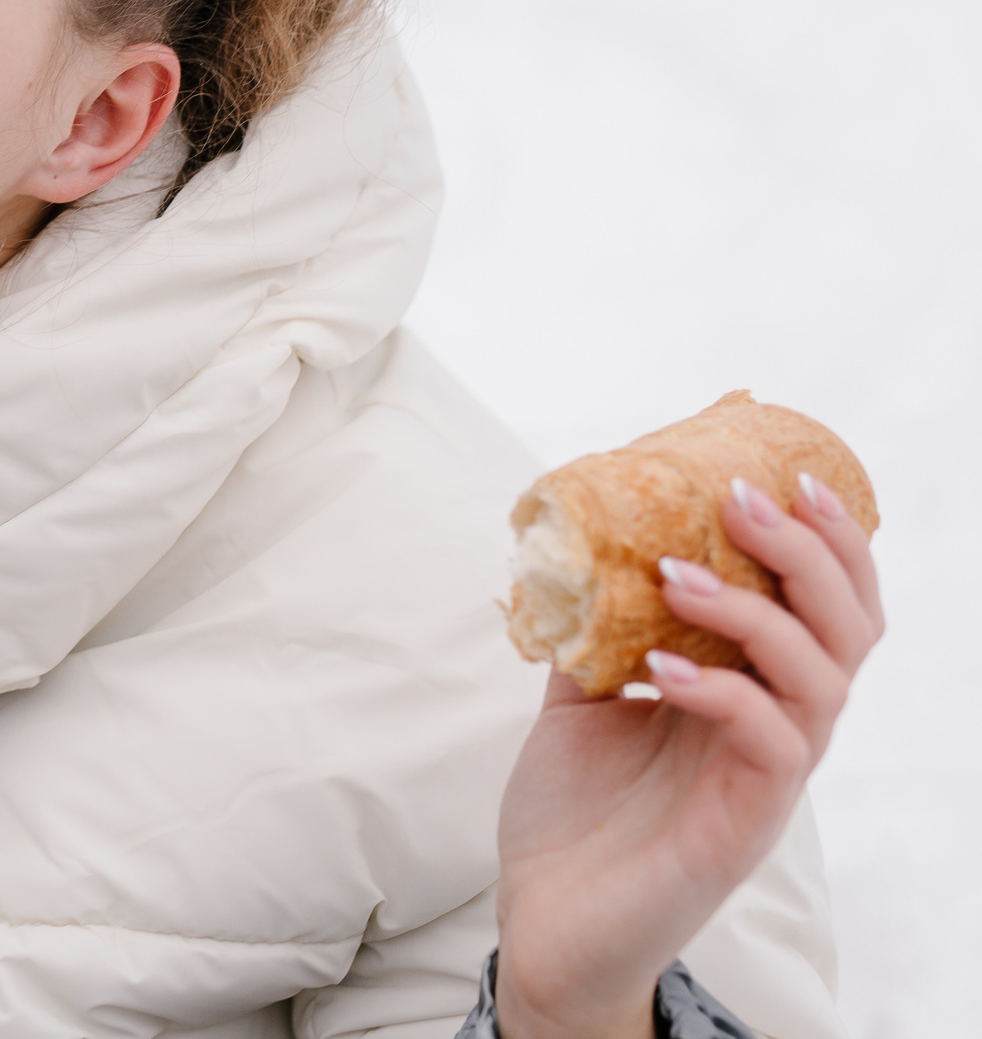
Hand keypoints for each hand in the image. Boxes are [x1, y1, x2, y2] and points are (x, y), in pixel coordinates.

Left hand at [491, 474, 882, 1038]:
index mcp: (752, 694)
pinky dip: (724, 691)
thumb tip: (574, 549)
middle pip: (848, 631)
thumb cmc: (573, 815)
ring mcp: (765, 780)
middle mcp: (776, 732)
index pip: (826, 609)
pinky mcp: (741, 828)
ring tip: (678, 572)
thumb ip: (594, 631)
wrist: (544, 920)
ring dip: (755, 612)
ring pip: (820, 681)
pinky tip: (662, 667)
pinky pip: (769, 745)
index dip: (826, 542)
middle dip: (811, 555)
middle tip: (746, 500)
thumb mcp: (579, 700)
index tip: (784, 474)